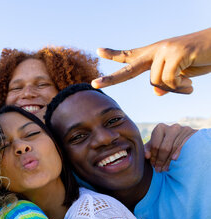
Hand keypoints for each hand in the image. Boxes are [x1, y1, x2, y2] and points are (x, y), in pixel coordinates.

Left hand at [92, 28, 210, 94]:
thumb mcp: (183, 75)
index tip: (98, 51)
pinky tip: (191, 85)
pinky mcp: (176, 52)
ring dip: (173, 90)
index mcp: (154, 53)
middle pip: (129, 67)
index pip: (131, 54)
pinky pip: (169, 80)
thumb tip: (157, 92)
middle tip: (94, 84)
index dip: (114, 54)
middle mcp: (157, 50)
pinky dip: (180, 88)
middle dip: (111, 79)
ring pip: (156, 82)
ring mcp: (165, 50)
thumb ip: (168, 82)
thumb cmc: (202, 58)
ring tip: (188, 86)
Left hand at [145, 123, 195, 171]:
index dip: (154, 156)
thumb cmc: (165, 142)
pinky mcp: (193, 133)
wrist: (184, 137)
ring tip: (165, 169)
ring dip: (168, 161)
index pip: (155, 145)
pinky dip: (179, 152)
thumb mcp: (155, 144)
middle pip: (165, 147)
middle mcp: (172, 127)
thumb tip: (147, 156)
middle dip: (160, 160)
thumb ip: (148, 149)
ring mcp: (184, 129)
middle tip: (158, 170)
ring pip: (174, 148)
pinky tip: (174, 160)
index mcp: (160, 128)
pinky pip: (185, 145)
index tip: (153, 165)